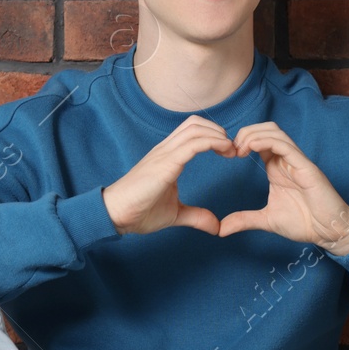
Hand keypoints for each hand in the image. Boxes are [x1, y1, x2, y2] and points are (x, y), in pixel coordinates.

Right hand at [102, 115, 237, 235]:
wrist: (115, 214)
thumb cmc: (139, 211)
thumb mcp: (175, 214)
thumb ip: (196, 216)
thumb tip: (216, 226)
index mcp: (167, 156)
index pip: (193, 132)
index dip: (214, 137)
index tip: (229, 154)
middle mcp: (166, 150)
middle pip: (196, 123)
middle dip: (219, 132)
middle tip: (233, 151)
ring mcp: (164, 154)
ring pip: (196, 128)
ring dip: (219, 136)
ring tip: (231, 151)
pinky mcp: (165, 163)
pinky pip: (193, 144)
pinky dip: (213, 143)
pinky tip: (224, 152)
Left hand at [218, 122, 348, 252]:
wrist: (329, 231)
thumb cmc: (305, 222)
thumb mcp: (266, 220)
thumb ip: (244, 220)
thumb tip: (221, 229)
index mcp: (277, 167)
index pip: (259, 140)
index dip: (240, 141)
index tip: (227, 155)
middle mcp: (286, 160)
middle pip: (265, 129)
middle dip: (245, 133)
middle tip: (231, 149)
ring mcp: (296, 161)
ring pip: (274, 132)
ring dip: (253, 134)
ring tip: (239, 149)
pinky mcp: (305, 166)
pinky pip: (285, 145)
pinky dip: (265, 141)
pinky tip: (251, 148)